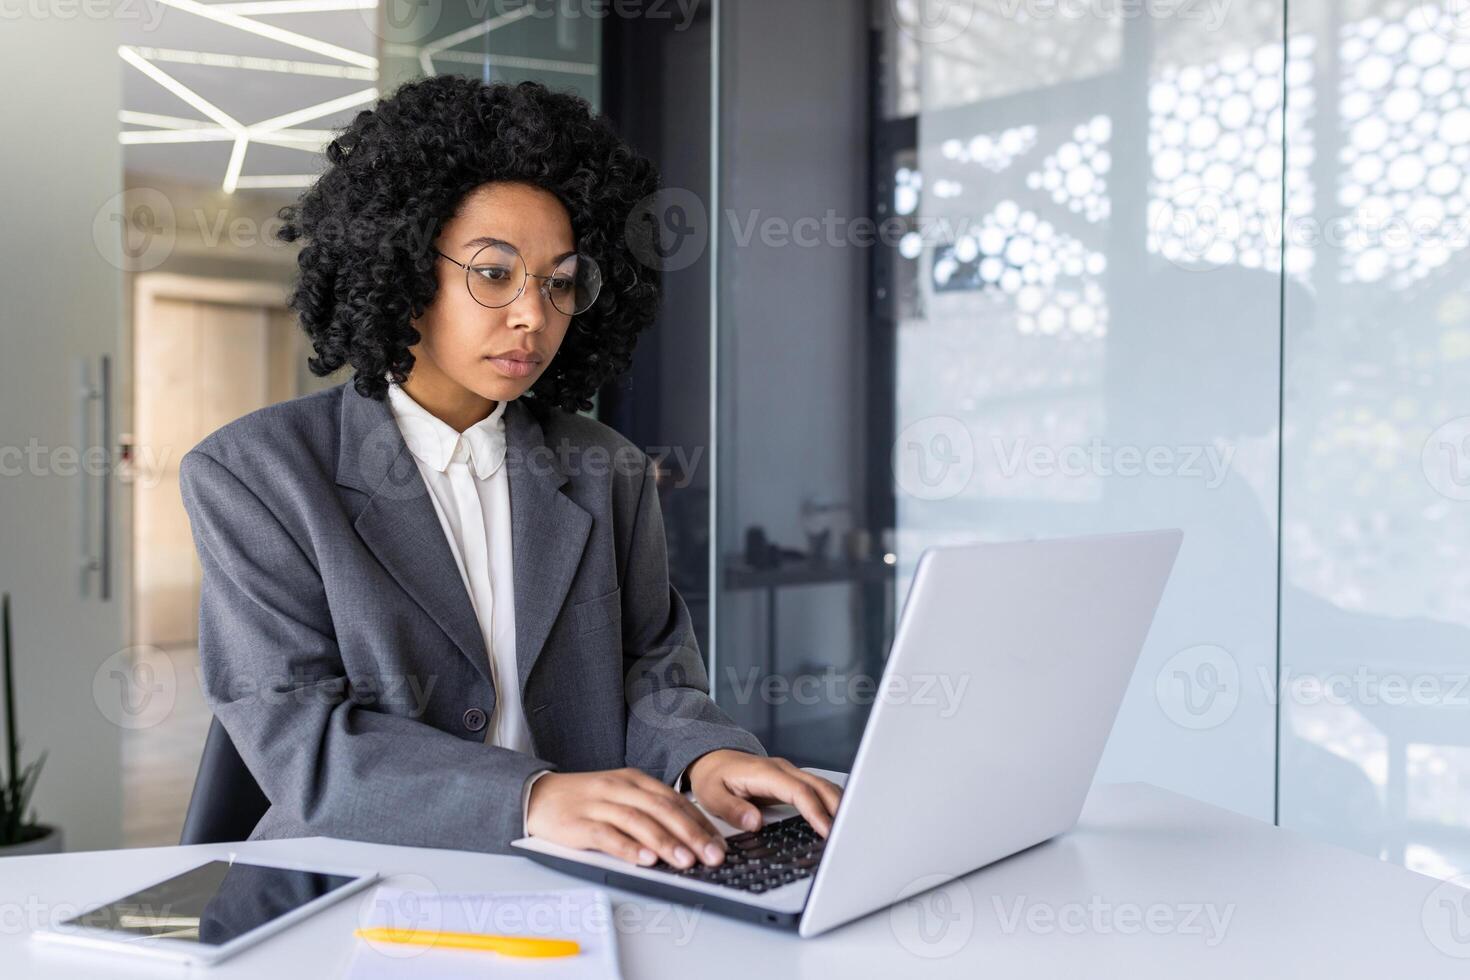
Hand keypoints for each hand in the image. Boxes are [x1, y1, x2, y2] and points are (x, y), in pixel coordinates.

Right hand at [525, 768, 728, 868]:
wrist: (537, 795)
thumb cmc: (584, 801)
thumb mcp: (620, 797)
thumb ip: (649, 811)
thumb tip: (688, 837)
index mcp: (634, 780)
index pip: (674, 800)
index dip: (699, 823)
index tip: (719, 844)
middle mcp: (619, 788)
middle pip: (662, 809)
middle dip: (691, 834)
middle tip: (712, 856)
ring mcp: (599, 804)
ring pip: (638, 822)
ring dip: (665, 842)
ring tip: (686, 861)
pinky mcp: (578, 823)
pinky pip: (607, 835)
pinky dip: (628, 848)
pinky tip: (644, 859)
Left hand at [686, 750, 842, 836]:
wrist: (712, 759)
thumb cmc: (713, 777)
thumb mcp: (712, 796)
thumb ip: (732, 809)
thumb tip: (755, 823)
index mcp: (765, 772)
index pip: (799, 792)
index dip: (815, 812)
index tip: (827, 831)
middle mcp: (783, 769)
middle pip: (820, 786)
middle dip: (838, 808)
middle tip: (849, 834)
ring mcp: (790, 773)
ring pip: (824, 786)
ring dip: (840, 805)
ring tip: (850, 831)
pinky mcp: (793, 780)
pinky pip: (818, 790)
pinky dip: (832, 803)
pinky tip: (839, 819)